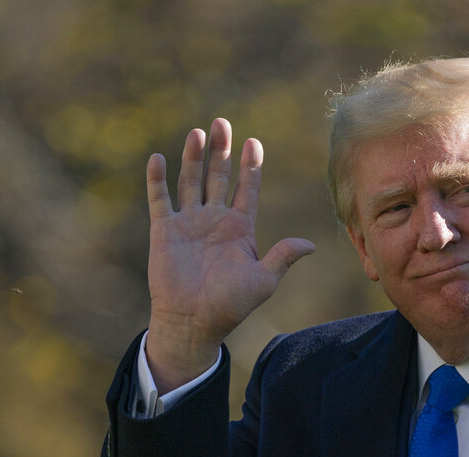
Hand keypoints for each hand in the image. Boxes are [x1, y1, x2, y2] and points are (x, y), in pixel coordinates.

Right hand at [144, 118, 314, 391]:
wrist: (195, 323)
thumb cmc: (231, 306)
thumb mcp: (263, 280)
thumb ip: (283, 257)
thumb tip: (310, 245)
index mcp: (240, 228)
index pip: (248, 189)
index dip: (251, 166)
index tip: (254, 142)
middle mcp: (214, 220)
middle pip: (219, 177)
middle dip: (222, 151)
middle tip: (222, 122)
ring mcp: (188, 223)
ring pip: (191, 181)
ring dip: (193, 157)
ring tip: (198, 132)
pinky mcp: (164, 231)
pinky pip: (160, 200)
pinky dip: (157, 179)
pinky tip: (159, 158)